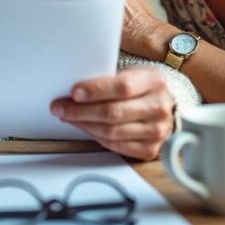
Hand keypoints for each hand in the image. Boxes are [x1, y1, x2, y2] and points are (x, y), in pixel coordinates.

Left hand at [50, 67, 173, 160]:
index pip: (122, 87)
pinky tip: (84, 127)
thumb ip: (109, 80)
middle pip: (113, 112)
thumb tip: (75, 90)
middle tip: (60, 108)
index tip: (74, 93)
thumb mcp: (132, 74)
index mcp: (155, 81)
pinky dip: (95, 137)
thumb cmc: (142, 89)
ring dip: (84, 124)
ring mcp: (156, 130)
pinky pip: (115, 146)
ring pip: (111, 132)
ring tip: (67, 117)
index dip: (95, 91)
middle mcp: (159, 107)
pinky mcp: (150, 149)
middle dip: (80, 111)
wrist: (163, 107)